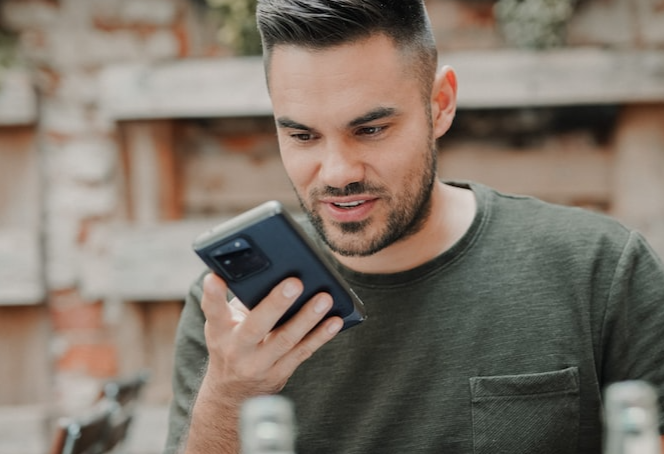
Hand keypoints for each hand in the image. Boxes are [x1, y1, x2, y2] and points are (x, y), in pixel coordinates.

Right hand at [200, 272, 342, 400]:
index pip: (213, 310)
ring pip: (285, 340)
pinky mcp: (279, 374)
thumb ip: (242, 301)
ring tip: (324, 299)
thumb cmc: (232, 343)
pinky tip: (334, 321)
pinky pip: (302, 352)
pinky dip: (320, 336)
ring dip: (307, 318)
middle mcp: (237, 349)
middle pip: (256, 326)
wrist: (231, 392)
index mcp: (220, 330)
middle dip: (276, 304)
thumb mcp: (225, 324)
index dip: (212, 294)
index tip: (214, 278)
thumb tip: (273, 272)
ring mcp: (258, 364)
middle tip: (295, 282)